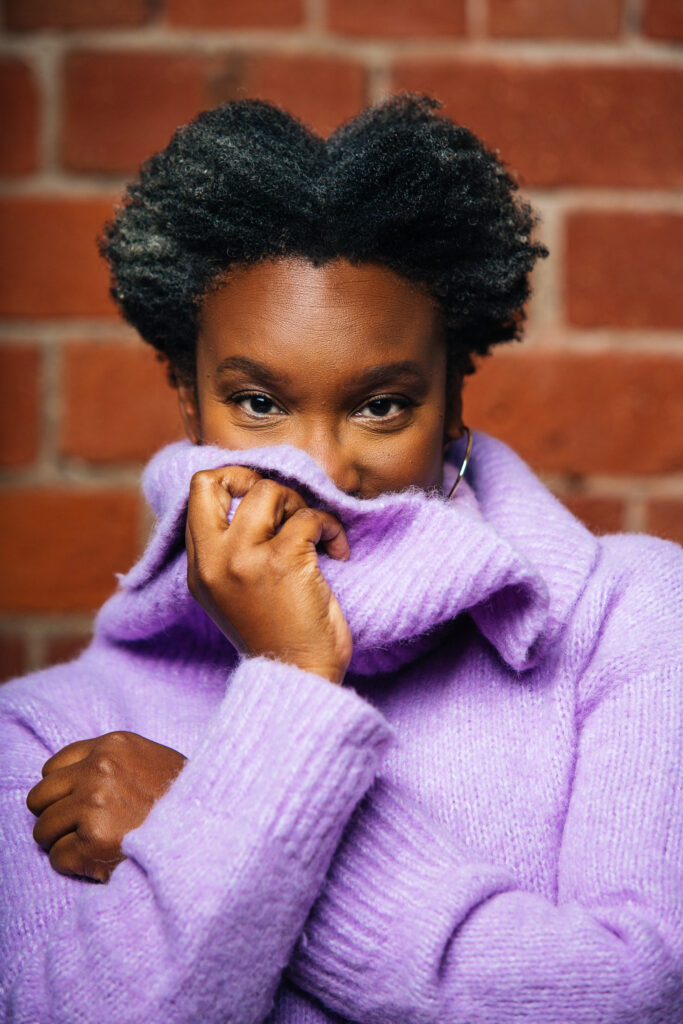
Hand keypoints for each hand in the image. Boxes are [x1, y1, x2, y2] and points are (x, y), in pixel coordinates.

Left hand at [26, 731, 186, 881]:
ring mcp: (94, 804)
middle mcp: (99, 770)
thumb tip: (74, 778)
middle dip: (55, 816)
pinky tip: (101, 861)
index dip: (61, 791)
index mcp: (113, 745)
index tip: (75, 805)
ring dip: (63, 842)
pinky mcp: (93, 841)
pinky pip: (57, 858)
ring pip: (43, 829)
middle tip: (79, 831)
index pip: (53, 767)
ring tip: (93, 847)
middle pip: (39, 797)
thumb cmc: (183, 800)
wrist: (211, 830)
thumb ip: (115, 761)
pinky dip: (75, 866)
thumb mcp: (152, 761)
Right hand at [186, 466, 351, 683]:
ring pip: (270, 491)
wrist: (298, 678)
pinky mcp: (282, 562)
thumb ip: (228, 552)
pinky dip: (332, 527)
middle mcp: (213, 560)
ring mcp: (245, 560)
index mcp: (200, 568)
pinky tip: (337, 550)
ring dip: (301, 504)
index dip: (234, 482)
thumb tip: (251, 498)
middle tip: (286, 508)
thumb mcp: (232, 594)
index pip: (198, 493)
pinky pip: (310, 517)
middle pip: (220, 480)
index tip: (264, 499)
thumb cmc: (276, 635)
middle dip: (258, 481)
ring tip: (314, 534)